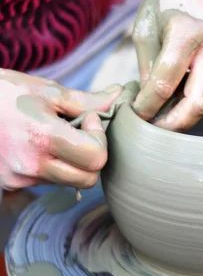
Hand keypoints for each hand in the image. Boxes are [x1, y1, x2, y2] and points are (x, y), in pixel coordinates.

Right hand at [0, 70, 121, 190]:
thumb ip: (86, 101)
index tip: (87, 119)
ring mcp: (19, 179)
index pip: (96, 159)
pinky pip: (45, 181)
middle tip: (79, 132)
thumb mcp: (46, 90)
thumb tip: (118, 97)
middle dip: (91, 157)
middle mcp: (32, 165)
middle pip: (87, 179)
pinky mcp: (11, 184)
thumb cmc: (3, 92)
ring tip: (54, 135)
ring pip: (67, 181)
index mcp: (44, 138)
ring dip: (71, 162)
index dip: (99, 138)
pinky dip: (51, 166)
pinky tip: (37, 145)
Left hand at [132, 0, 202, 130]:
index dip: (147, 105)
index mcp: (187, 31)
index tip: (134, 114)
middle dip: (175, 123)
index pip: (165, 83)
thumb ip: (148, 70)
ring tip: (163, 117)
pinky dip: (196, 102)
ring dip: (187, 116)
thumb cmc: (164, 0)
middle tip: (153, 130)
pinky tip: (177, 102)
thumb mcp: (145, 31)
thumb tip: (151, 106)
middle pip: (200, 103)